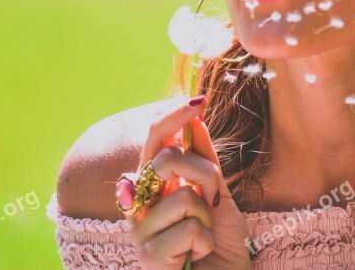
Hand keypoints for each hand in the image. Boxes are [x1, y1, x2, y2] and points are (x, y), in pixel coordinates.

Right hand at [124, 95, 251, 268]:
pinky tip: (196, 254)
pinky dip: (204, 241)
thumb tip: (196, 119)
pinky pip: (189, 229)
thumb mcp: (216, 192)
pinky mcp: (146, 255)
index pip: (156, 139)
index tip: (198, 100)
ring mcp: (139, 228)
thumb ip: (204, 158)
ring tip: (201, 236)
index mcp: (153, 182)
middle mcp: (139, 201)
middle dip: (203, 174)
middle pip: (166, 159)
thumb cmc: (216, 238)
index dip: (174, 117)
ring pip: (184, 197)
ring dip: (206, 218)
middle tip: (212, 199)